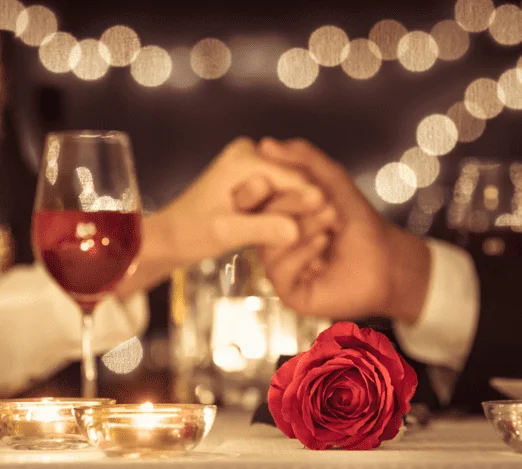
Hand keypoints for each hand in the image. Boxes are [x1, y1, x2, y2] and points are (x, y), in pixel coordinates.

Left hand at [155, 137, 325, 264]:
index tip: (325, 230)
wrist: (172, 235)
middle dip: (297, 211)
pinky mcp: (252, 176)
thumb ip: (262, 229)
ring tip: (293, 237)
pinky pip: (279, 193)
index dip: (309, 207)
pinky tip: (284, 232)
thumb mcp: (227, 233)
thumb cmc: (191, 233)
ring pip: (289, 189)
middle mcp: (250, 152)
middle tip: (302, 237)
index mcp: (244, 159)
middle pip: (294, 182)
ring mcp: (252, 163)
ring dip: (290, 214)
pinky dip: (281, 213)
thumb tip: (298, 231)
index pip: (294, 180)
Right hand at [256, 138, 430, 323]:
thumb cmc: (359, 222)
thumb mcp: (331, 181)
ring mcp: (280, 268)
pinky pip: (279, 270)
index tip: (298, 180)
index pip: (256, 199)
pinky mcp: (289, 291)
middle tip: (324, 200)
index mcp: (277, 218)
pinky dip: (302, 253)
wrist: (387, 259)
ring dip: (304, 226)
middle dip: (294, 204)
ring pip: (270, 244)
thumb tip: (265, 144)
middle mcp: (273, 242)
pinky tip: (324, 243)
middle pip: (261, 219)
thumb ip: (303, 158)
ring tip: (332, 220)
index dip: (272, 186)